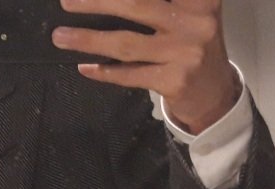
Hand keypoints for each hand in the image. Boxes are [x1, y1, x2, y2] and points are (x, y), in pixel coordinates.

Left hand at [52, 0, 241, 133]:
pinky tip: (84, 67)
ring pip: (126, 44)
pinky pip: (130, 74)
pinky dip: (104, 72)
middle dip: (97, 2)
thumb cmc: (192, 46)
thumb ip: (159, 2)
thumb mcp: (189, 13)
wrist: (214, 94)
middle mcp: (194, 21)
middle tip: (66, 1)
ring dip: (88, 40)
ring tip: (60, 36)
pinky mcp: (174, 81)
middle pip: (136, 5)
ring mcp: (185, 53)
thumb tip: (113, 1)